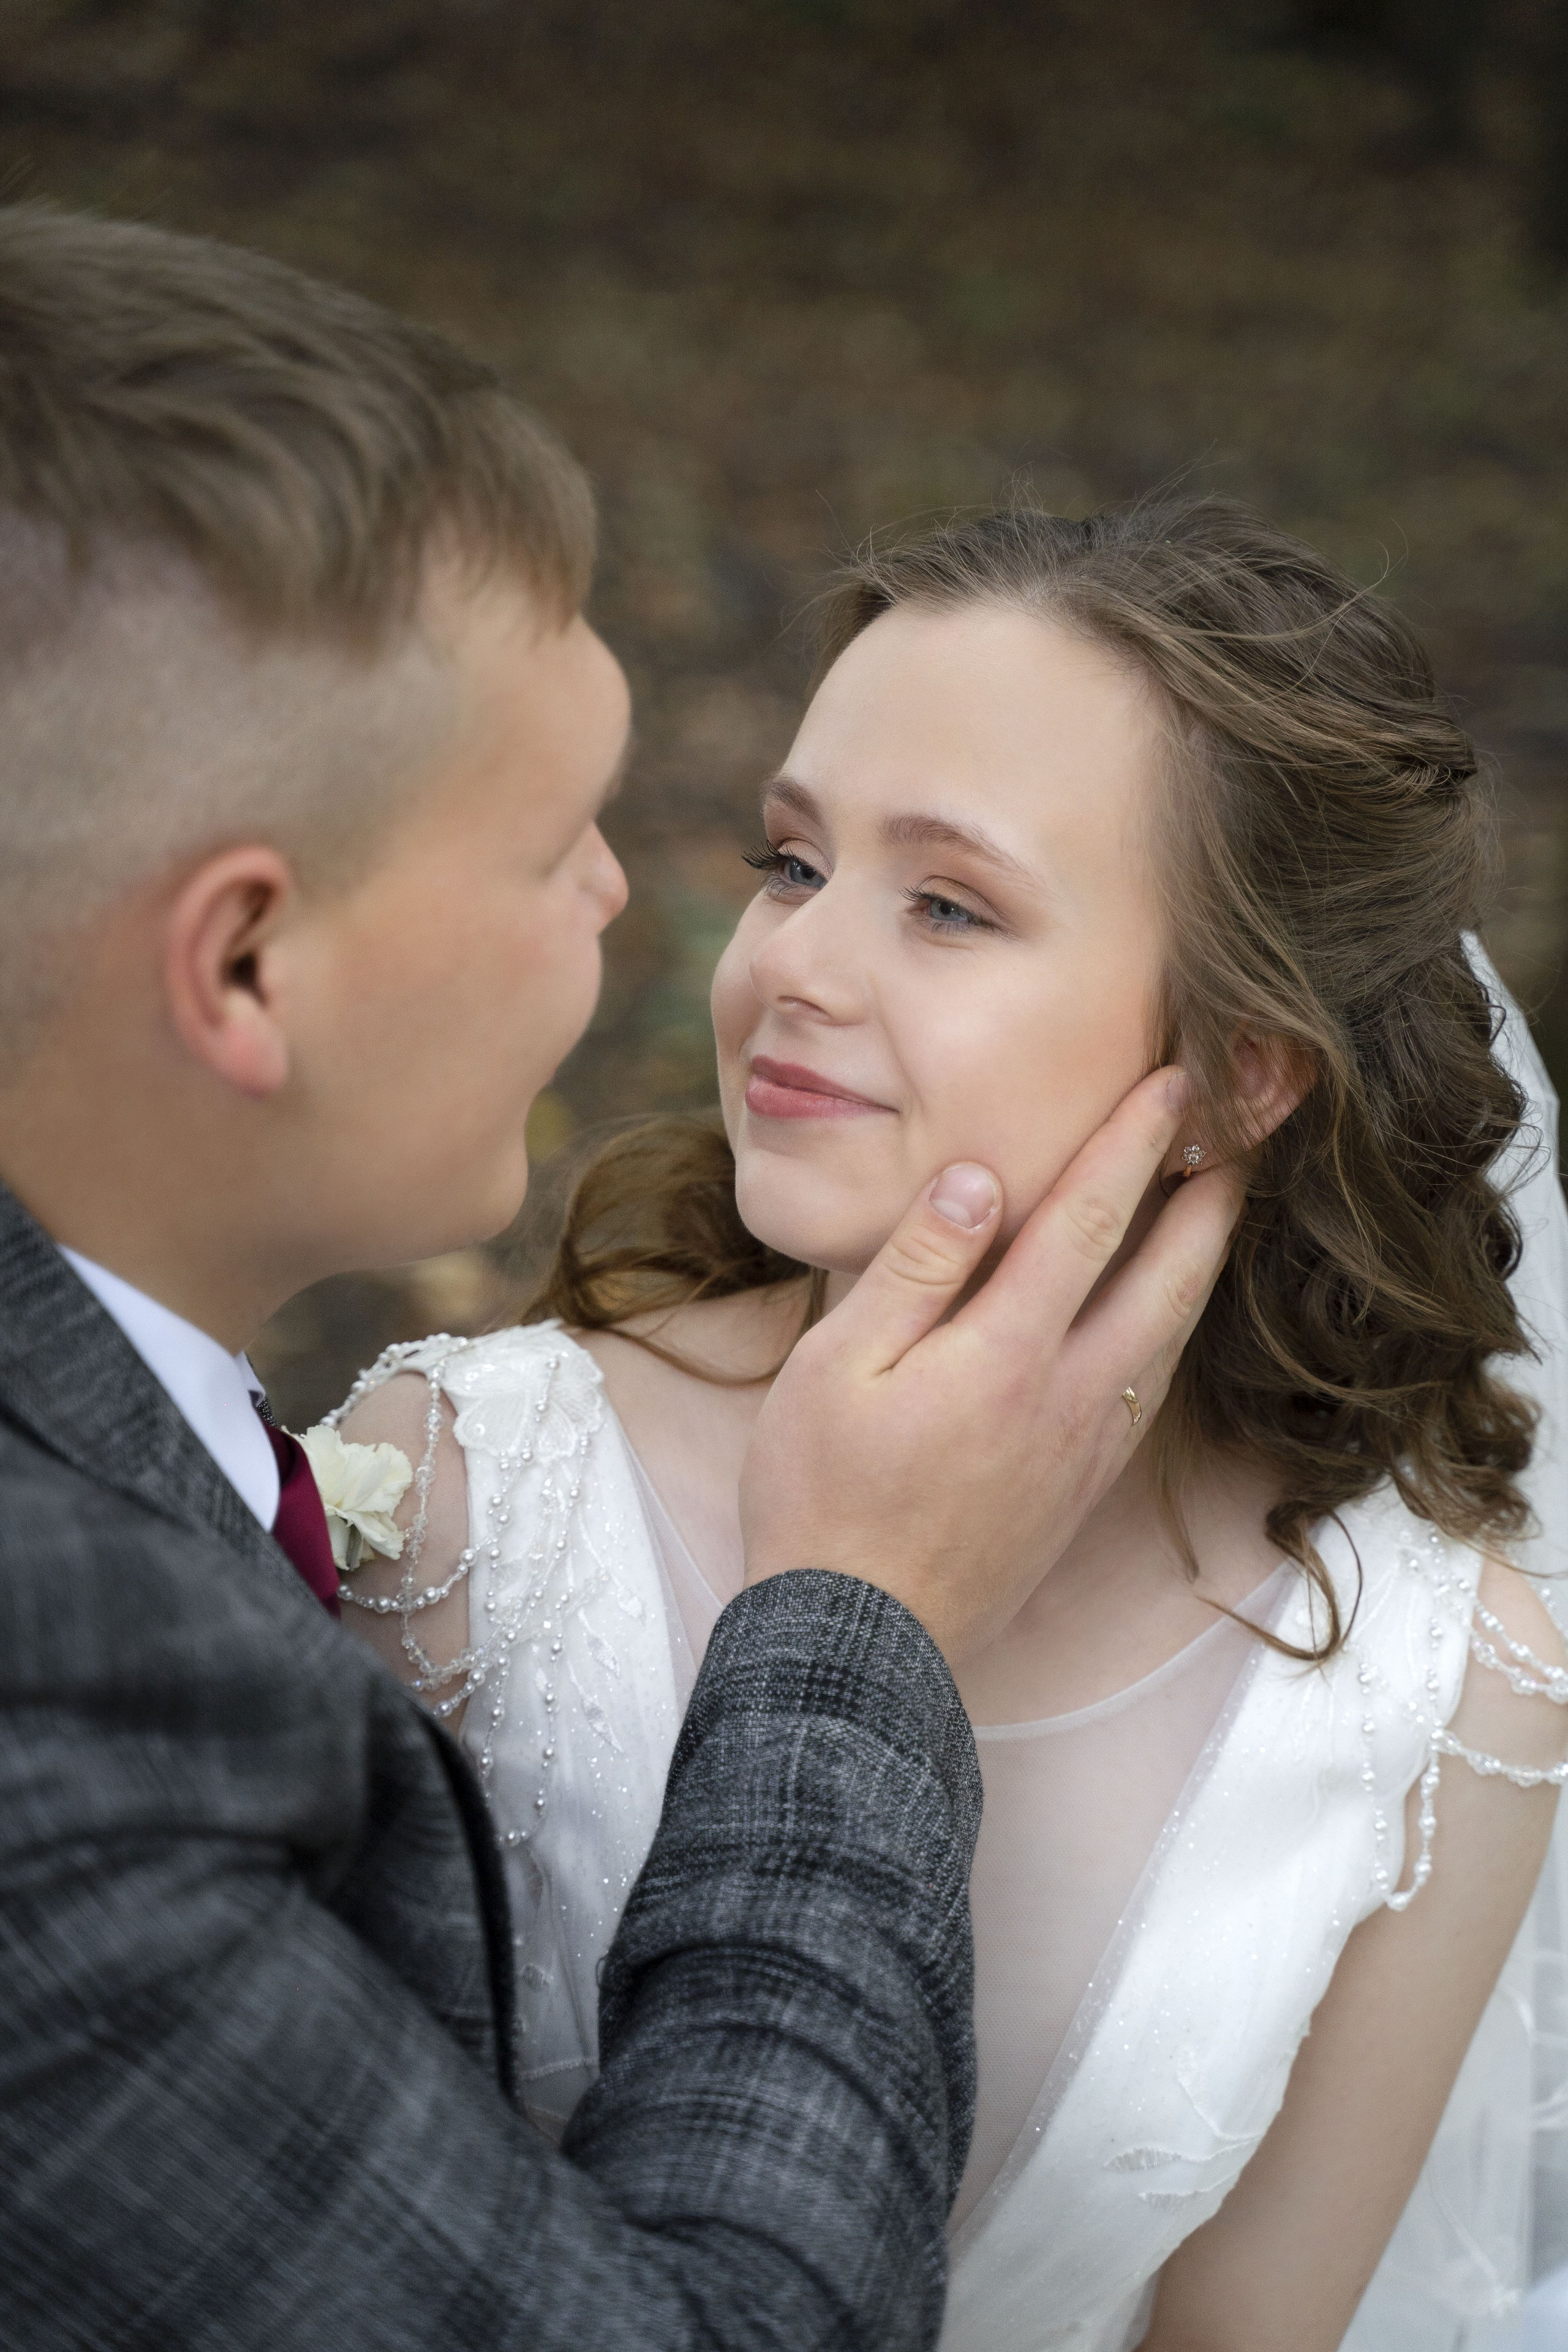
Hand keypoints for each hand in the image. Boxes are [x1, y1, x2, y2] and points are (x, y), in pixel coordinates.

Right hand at [738, 1067, 1243, 1665]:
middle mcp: (1069, 1395)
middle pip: (1165, 1276)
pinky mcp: (1083, 1489)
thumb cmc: (824, 1496)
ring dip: (1202, 1263)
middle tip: (1239, 1136)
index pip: (1088, 1219)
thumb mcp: (837, 1367)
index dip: (1134, 1143)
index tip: (1173, 1084)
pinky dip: (1173, 1332)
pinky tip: (1167, 1320)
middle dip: (1207, 1197)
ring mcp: (1086, 1447)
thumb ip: (916, 1267)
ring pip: (1171, 1335)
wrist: (860, 1640)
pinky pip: (1151, 1389)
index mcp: (1005, 1351)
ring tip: (1219, 1210)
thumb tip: (977, 1179)